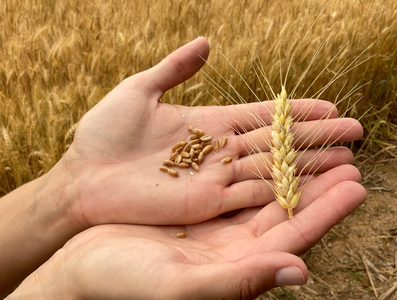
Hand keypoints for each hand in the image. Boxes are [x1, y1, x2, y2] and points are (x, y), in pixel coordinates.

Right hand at [12, 164, 365, 299]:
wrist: (84, 270)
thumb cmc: (125, 286)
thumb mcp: (181, 287)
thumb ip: (239, 281)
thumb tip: (300, 271)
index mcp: (237, 266)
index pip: (295, 234)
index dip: (326, 210)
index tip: (356, 183)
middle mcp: (233, 244)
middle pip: (286, 206)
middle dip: (318, 179)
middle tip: (348, 150)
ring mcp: (214, 222)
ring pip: (263, 187)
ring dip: (289, 164)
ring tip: (315, 140)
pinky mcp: (195, 205)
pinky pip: (232, 177)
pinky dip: (251, 158)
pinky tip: (265, 141)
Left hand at [54, 37, 362, 226]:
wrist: (83, 178)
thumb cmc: (103, 134)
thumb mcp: (138, 90)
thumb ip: (174, 68)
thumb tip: (207, 43)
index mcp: (206, 123)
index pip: (261, 115)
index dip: (294, 112)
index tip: (329, 107)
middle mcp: (217, 151)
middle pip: (275, 143)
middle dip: (314, 138)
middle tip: (353, 132)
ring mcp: (214, 178)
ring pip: (270, 170)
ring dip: (307, 167)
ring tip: (345, 162)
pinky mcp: (206, 203)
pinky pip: (250, 196)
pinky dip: (280, 192)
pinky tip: (308, 188)